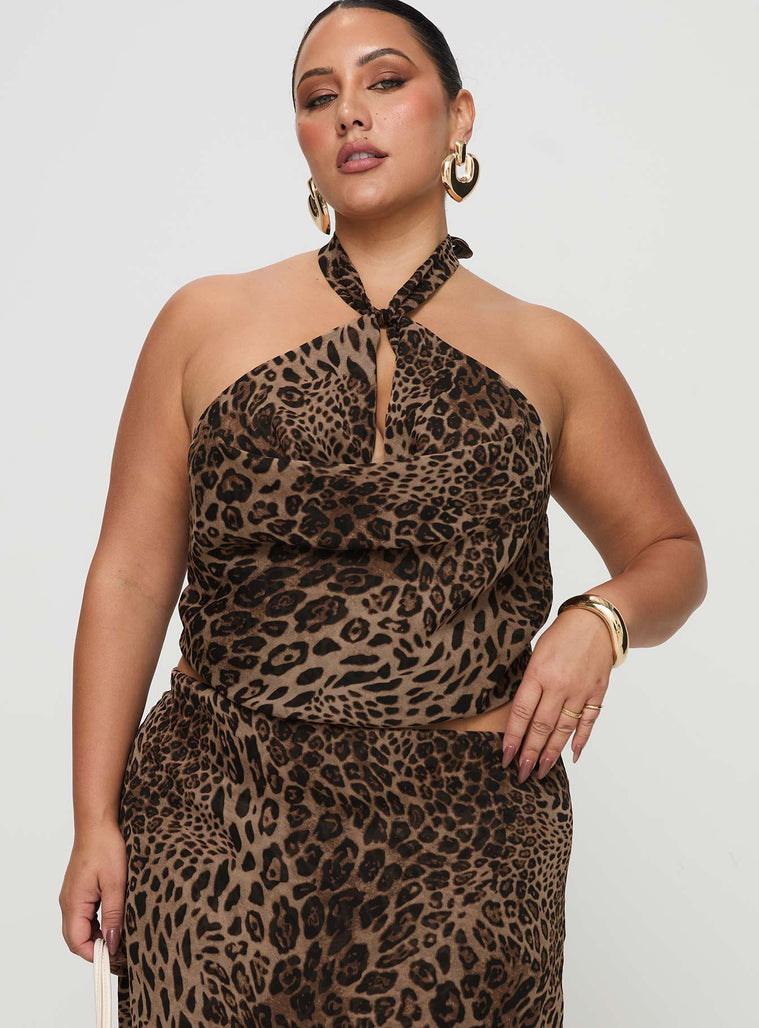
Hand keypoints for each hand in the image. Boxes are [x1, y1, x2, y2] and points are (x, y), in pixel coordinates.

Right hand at [59, 822, 127, 975]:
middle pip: (76, 938)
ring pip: (80, 928)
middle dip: (96, 949)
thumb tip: (113, 943)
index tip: (115, 959)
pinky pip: (83, 916)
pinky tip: (112, 922)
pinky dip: (96, 924)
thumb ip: (114, 915)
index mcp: (74, 903)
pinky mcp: (78, 891)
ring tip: (119, 940)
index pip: (77, 942)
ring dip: (96, 937)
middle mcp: (68, 903)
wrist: (98, 824)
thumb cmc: (106, 848)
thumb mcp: (116, 883)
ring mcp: (72, 897)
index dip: (95, 955)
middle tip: (119, 954)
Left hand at [501, 608, 614, 781]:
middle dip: (530, 753)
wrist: (597, 622)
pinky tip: (571, 755)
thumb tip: (521, 713)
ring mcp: (580, 691)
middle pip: (541, 726)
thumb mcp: (536, 653)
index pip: (521, 712)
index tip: (505, 756)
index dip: (513, 737)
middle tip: (521, 773)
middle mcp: (559, 685)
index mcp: (538, 673)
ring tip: (541, 770)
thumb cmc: (561, 635)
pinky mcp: (597, 694)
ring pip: (563, 729)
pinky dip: (580, 740)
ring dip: (551, 753)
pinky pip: (587, 722)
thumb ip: (529, 682)